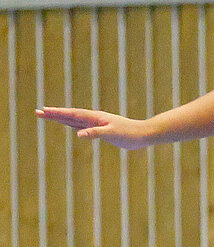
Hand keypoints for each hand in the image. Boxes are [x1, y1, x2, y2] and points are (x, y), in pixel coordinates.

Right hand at [36, 107, 156, 149]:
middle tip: (38, 112)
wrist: (143, 134)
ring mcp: (97, 124)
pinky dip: (73, 125)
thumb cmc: (129, 134)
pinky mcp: (101, 130)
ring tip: (48, 115)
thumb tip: (79, 135)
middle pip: (69, 116)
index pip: (71, 114)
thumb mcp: (112, 133)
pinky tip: (70, 126)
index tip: (43, 111)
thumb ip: (95, 133)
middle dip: (53, 114)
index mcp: (94, 118)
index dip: (57, 113)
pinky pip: (83, 127)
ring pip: (74, 120)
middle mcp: (94, 119)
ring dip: (61, 118)